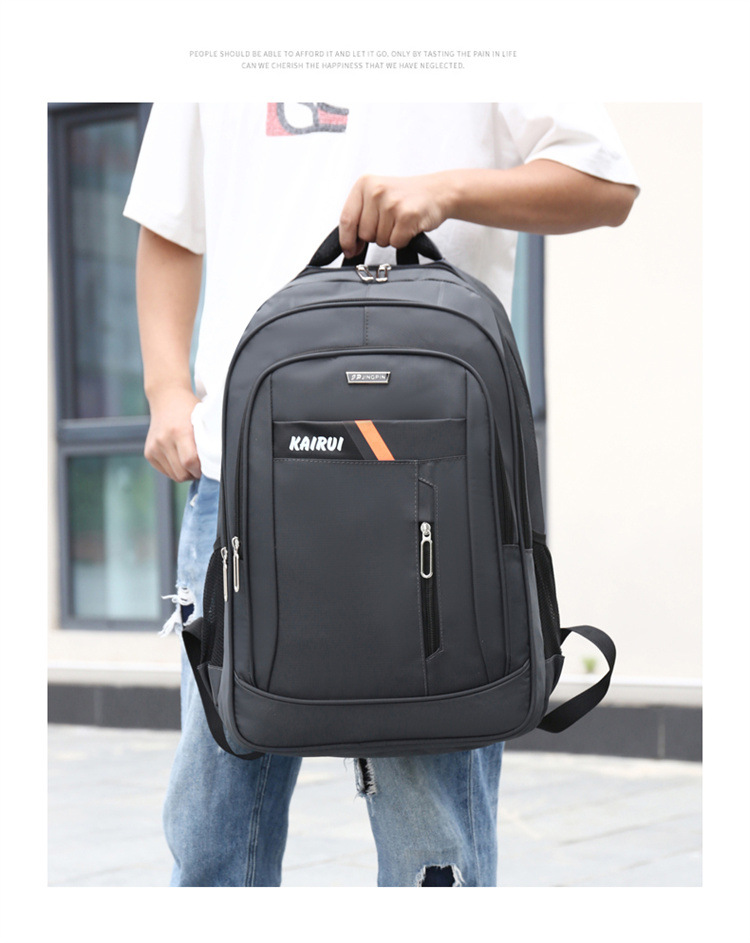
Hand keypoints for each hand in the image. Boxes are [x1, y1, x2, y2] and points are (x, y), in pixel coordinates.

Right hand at [144, 386, 201, 481]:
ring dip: (185, 473)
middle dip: (194, 474)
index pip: (190, 462)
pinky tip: (180, 458)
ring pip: (173, 475)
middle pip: (181, 472)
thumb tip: (215, 463)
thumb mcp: (201, 420)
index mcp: (180, 431)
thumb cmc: (189, 409)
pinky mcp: (148, 452)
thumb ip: (206, 441)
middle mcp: (164, 440)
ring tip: (191, 462)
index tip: (207, 467)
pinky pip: (165, 472)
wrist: (166, 397)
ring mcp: (154, 447)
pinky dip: (175, 470)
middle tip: (201, 467)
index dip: (200, 470)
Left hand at [338, 172, 453, 257]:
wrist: (438, 191)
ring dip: (390, 237)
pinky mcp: (406, 216)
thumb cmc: (407, 196)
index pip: (346, 219)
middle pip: (364, 233)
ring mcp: (392, 203)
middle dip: (375, 235)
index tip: (350, 250)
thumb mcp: (377, 195)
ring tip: (400, 222)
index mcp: (365, 184)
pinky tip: (409, 226)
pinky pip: (396, 243)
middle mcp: (376, 191)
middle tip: (389, 223)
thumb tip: (349, 245)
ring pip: (379, 240)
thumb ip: (360, 216)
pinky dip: (403, 240)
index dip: (346, 240)